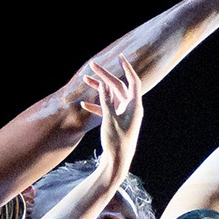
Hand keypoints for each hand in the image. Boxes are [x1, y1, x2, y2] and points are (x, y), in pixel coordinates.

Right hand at [69, 62, 143, 188]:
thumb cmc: (116, 142)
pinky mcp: (116, 121)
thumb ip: (106, 100)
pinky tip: (84, 105)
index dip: (127, 68)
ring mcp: (124, 114)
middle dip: (105, 75)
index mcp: (135, 106)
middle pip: (118, 86)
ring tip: (85, 79)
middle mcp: (131, 108)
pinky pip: (106, 108)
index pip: (133, 81)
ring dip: (99, 88)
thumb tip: (104, 83)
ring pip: (111, 96)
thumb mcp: (109, 119)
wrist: (117, 162)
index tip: (120, 57)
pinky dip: (96, 105)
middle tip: (92, 65)